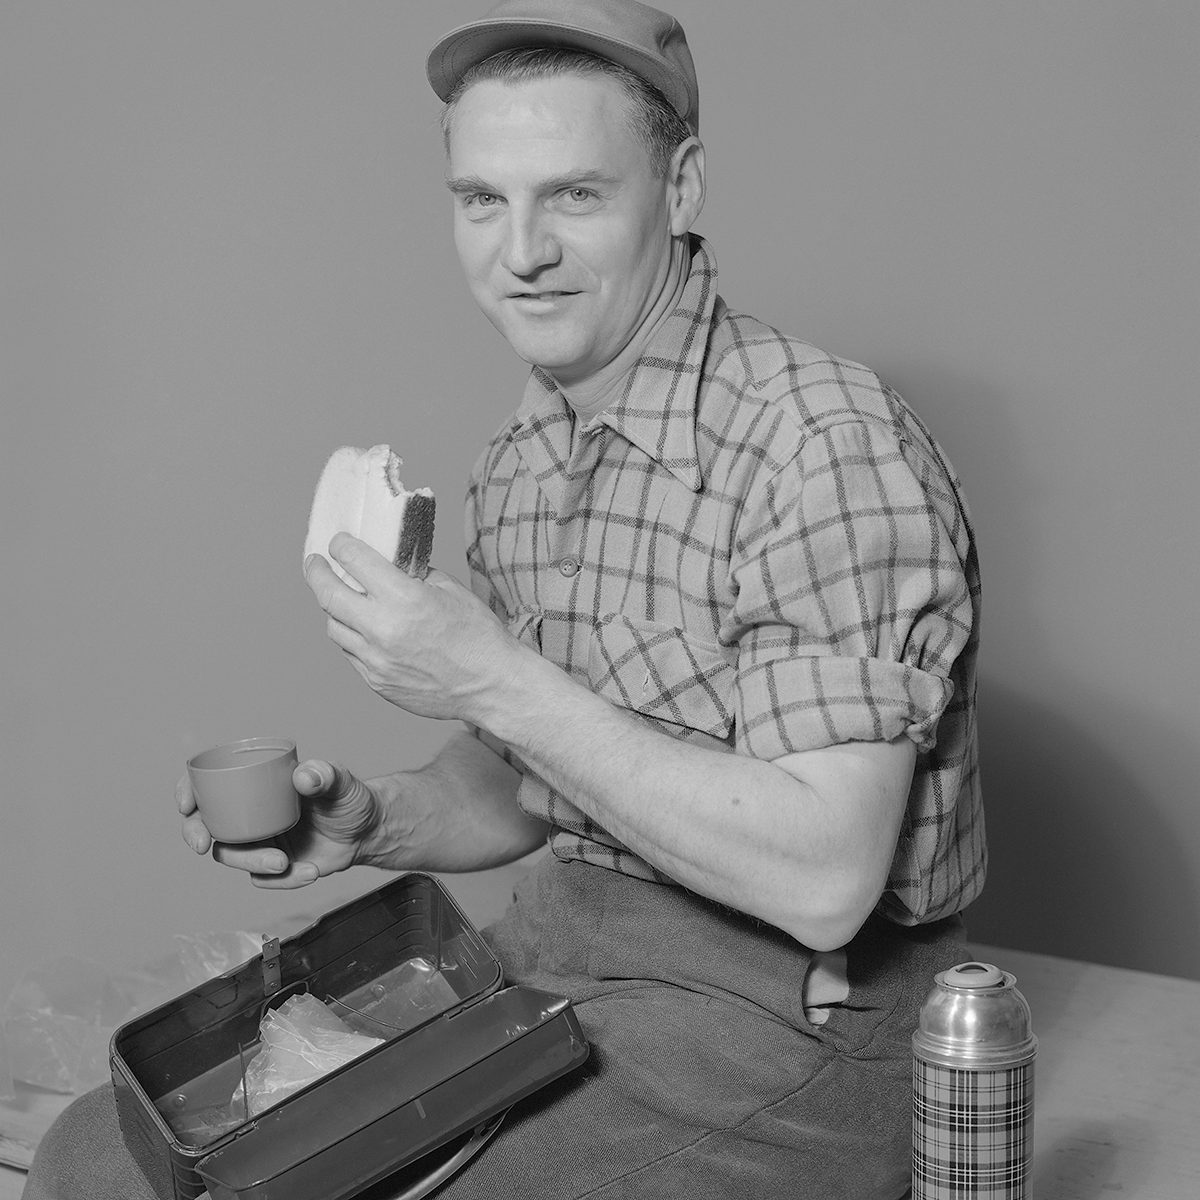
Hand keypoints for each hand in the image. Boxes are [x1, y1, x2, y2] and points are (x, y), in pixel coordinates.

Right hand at [178, 759, 379, 888]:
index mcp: (258, 786)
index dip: (189, 791)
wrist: (369, 831)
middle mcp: (252, 814)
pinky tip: (309, 871)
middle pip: (207, 824)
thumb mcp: (341, 781)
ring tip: (283, 862)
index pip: (212, 784)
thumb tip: (305, 776)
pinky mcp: (274, 867)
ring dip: (251, 862)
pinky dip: (283, 880)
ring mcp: (261, 841)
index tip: (186, 804)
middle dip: (196, 834)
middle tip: (205, 844)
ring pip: (232, 855)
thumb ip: (326, 774)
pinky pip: (262, 879)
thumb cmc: (351, 798)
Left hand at [305, 534, 521, 723]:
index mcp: (405, 598)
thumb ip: (415, 575)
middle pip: (328, 594)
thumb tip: (391, 564)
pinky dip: (352, 637)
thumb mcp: (451, 590)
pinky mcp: (377, 682)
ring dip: (334, 608)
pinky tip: (364, 630)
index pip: (354, 560)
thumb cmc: (479, 637)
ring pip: (334, 627)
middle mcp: (383, 628)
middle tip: (314, 563)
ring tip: (342, 599)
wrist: (492, 687)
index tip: (339, 542)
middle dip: (316, 573)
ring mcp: (376, 659)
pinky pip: (351, 654)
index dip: (342, 546)